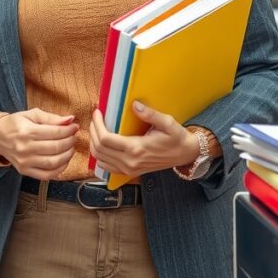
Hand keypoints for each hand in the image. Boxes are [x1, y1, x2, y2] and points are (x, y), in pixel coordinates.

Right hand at [0, 108, 78, 178]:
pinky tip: (63, 161)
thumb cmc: (15, 124)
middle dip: (70, 142)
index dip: (68, 130)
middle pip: (55, 148)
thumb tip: (70, 119)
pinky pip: (46, 175)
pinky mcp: (24, 171)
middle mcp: (25, 148)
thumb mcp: (31, 114)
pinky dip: (59, 170)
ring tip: (70, 148)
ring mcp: (24, 162)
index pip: (54, 132)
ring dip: (67, 156)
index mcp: (27, 131)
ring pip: (53, 163)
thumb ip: (51, 117)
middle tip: (73, 137)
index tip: (75, 127)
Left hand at [89, 103, 215, 178]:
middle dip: (93, 131)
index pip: (106, 139)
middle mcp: (130, 162)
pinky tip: (102, 144)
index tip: (97, 112)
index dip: (97, 124)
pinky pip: (107, 167)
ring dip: (94, 143)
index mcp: (136, 149)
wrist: (185, 154)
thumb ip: (150, 114)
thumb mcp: (167, 123)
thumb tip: (134, 104)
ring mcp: (129, 169)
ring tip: (96, 129)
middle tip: (95, 118)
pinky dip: (100, 156)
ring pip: (100, 159)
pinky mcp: (130, 172)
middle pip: (99, 149)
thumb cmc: (176, 137)